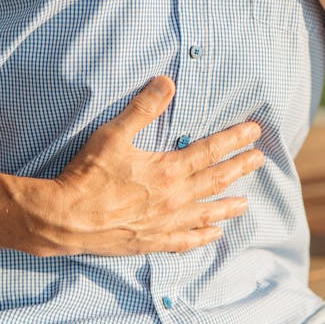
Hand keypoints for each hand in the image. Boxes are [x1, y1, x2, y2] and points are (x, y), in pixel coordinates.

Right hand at [21, 76, 263, 256]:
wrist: (64, 219)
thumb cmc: (87, 175)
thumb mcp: (113, 134)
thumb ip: (143, 108)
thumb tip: (167, 82)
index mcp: (168, 170)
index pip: (211, 151)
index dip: (234, 140)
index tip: (254, 132)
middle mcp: (174, 198)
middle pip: (216, 180)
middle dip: (240, 168)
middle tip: (260, 160)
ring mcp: (165, 223)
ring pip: (207, 213)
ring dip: (228, 206)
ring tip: (246, 203)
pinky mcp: (151, 241)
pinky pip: (185, 241)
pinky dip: (202, 237)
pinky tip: (213, 235)